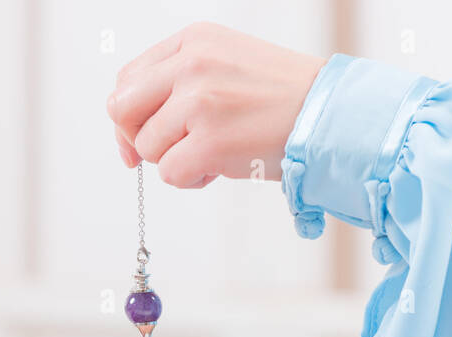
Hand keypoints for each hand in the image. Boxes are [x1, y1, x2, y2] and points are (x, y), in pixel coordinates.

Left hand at [107, 21, 327, 188]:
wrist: (330, 115)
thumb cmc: (283, 98)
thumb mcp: (227, 64)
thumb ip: (180, 81)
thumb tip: (132, 127)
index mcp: (193, 41)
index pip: (129, 78)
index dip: (129, 115)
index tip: (140, 139)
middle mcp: (191, 64)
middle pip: (121, 110)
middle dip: (136, 139)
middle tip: (166, 154)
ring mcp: (199, 102)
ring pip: (147, 147)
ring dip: (175, 161)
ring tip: (213, 155)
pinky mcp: (210, 141)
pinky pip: (170, 174)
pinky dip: (191, 180)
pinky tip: (219, 169)